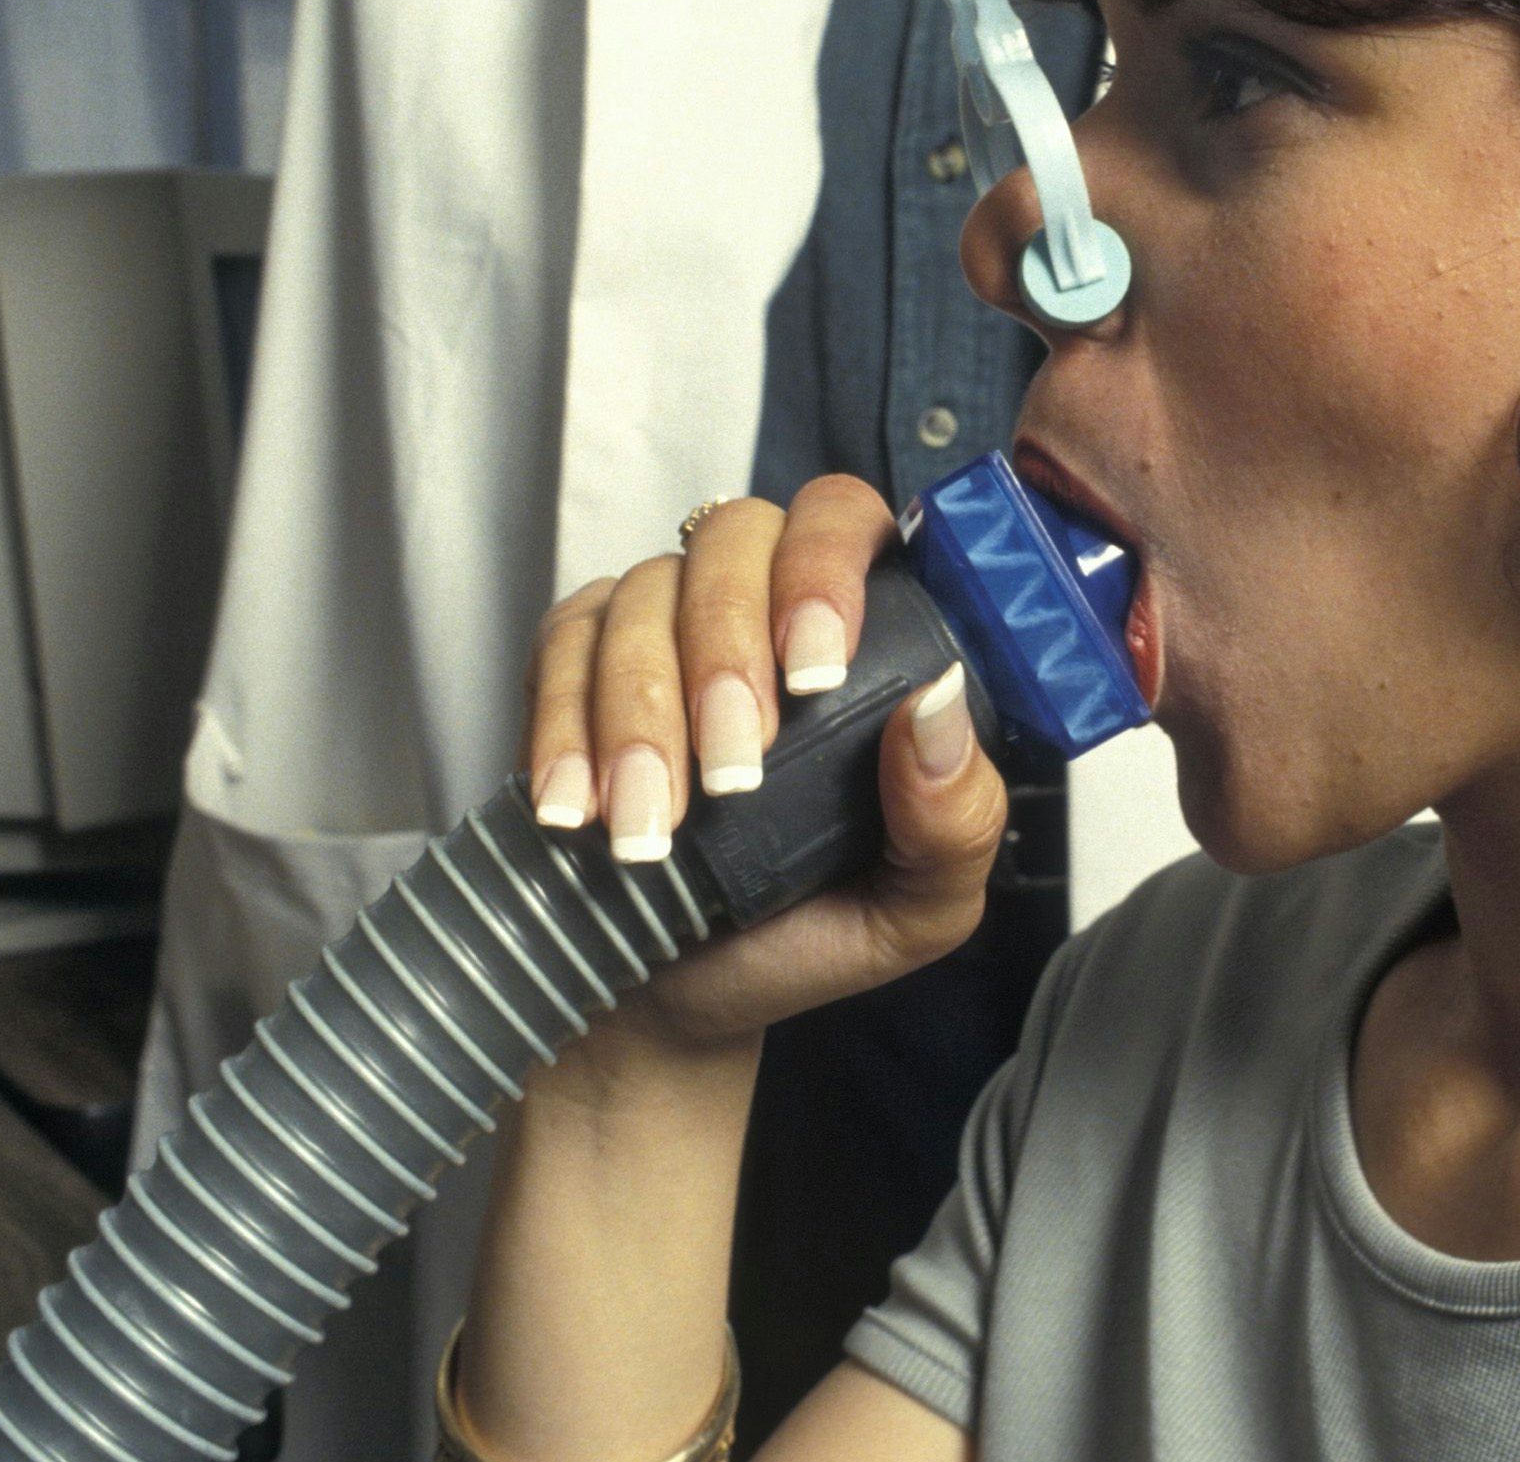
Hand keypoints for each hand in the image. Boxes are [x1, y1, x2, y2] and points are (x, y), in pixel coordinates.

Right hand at [520, 476, 1008, 1067]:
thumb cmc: (808, 930)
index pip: (846, 522)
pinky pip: (562, 643)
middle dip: (727, 654)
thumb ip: (956, 819)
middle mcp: (762, 601)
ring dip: (643, 713)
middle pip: (735, 538)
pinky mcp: (578, 659)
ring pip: (643, 594)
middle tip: (732, 776)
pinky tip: (579, 806)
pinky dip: (566, 727)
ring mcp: (665, 620)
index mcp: (866, 631)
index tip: (813, 672)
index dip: (824, 567)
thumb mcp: (916, 905)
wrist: (685, 996)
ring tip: (652, 828)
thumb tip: (939, 704)